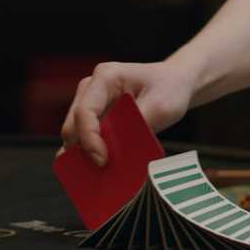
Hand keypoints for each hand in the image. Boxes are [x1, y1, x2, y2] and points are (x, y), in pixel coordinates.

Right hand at [60, 62, 194, 166]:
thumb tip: (117, 152)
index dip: (89, 139)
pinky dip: (90, 151)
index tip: (102, 160)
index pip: (85, 111)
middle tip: (101, 171)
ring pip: (75, 132)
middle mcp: (92, 87)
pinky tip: (100, 166)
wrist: (175, 82)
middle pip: (73, 124)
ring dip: (84, 152)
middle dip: (83, 149)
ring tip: (99, 172)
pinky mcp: (95, 114)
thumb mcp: (161, 108)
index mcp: (106, 77)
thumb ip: (138, 127)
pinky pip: (85, 136)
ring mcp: (90, 100)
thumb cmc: (170, 89)